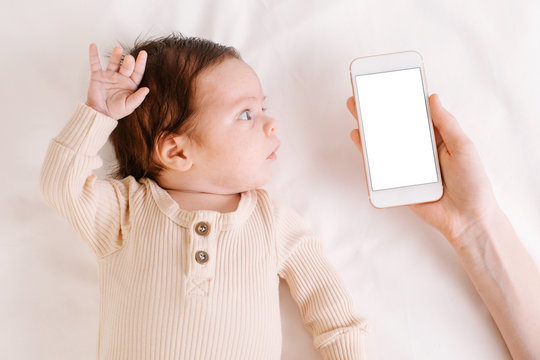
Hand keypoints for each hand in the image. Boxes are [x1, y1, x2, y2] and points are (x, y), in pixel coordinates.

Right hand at [85, 43, 148, 119]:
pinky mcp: (97, 76)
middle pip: (126, 66)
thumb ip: (138, 98)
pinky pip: (95, 63)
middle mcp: (121, 78)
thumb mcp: (129, 105)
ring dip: (115, 55)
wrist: (100, 113)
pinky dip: (93, 54)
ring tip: (118, 49)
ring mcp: (109, 76)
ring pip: (113, 62)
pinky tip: (93, 45)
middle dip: (128, 62)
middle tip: (129, 58)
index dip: (141, 63)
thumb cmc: (116, 111)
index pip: (137, 71)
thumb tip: (147, 89)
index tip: (144, 54)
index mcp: (130, 84)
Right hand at [346, 94, 498, 245]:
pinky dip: (367, 152)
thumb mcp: (463, 147)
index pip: (417, 114)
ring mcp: (407, 165)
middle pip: (396, 126)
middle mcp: (420, 149)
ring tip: (356, 110)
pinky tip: (359, 137)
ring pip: (385, 143)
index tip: (390, 84)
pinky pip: (380, 165)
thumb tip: (432, 97)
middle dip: (379, 110)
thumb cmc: (472, 183)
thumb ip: (446, 123)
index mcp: (437, 137)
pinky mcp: (398, 182)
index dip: (403, 99)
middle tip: (363, 93)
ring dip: (370, 127)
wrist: (467, 219)